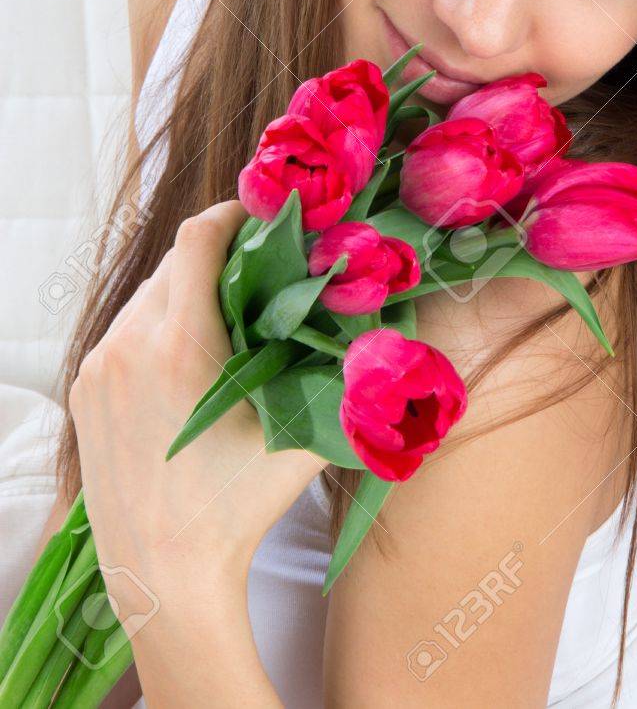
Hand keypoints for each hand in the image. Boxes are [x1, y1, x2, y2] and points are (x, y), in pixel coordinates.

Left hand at [69, 200, 328, 611]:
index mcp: (179, 345)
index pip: (198, 237)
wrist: (164, 576)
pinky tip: (192, 356)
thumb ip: (347, 377)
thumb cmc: (239, 506)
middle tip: (264, 272)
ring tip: (230, 315)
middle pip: (175, 263)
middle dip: (221, 256)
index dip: (235, 213)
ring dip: (188, 290)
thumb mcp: (304, 436)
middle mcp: (127, 345)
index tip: (266, 218)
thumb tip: (398, 330)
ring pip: (147, 296)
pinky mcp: (84, 391)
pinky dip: (159, 326)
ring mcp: (98, 368)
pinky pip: (125, 331)